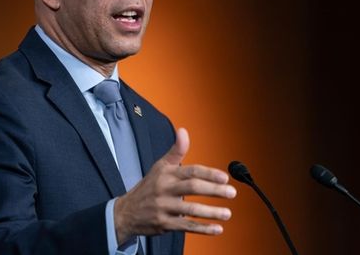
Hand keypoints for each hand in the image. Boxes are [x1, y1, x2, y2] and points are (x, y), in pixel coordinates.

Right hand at [113, 128, 236, 242]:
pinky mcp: (164, 224)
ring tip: (227, 213)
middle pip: (192, 187)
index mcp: (166, 173)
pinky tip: (217, 229)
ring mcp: (164, 207)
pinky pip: (186, 226)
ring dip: (211, 212)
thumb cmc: (149, 187)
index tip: (225, 178)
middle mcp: (164, 189)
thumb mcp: (160, 166)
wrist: (127, 211)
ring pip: (191, 209)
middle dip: (214, 190)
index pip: (190, 171)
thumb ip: (176, 151)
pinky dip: (203, 229)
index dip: (209, 174)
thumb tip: (183, 131)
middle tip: (232, 193)